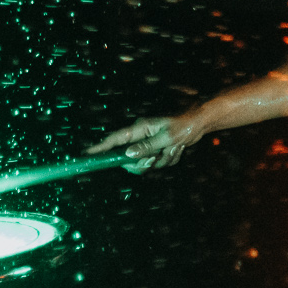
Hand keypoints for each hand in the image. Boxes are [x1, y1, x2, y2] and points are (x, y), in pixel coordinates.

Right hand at [86, 113, 200, 168]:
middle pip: (130, 159)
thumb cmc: (184, 125)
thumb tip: (127, 155)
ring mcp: (149, 144)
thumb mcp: (166, 137)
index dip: (100, 148)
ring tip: (174, 147)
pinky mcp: (157, 150)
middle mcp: (141, 137)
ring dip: (162, 160)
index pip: (115, 140)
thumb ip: (146, 147)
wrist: (199, 124)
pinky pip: (158, 164)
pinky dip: (169, 159)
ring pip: (147, 164)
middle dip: (145, 162)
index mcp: (139, 129)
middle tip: (157, 156)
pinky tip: (177, 148)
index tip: (87, 155)